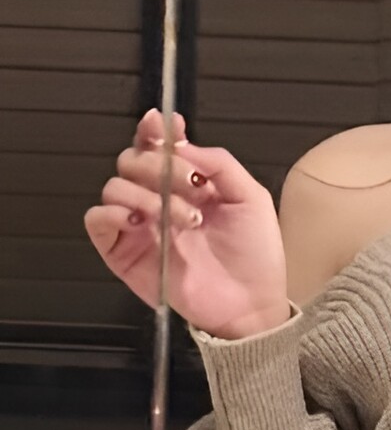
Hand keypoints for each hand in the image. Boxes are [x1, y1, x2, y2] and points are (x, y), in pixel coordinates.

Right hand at [83, 108, 290, 338]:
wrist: (250, 303)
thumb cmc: (254, 256)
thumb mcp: (250, 197)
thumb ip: (218, 163)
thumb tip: (181, 142)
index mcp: (185, 183)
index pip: (155, 146)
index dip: (154, 130)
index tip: (165, 126)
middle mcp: (157, 199)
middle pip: (130, 160)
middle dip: (157, 165)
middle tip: (188, 185)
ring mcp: (139, 226)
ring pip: (114, 186)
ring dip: (146, 193)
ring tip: (183, 219)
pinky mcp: (123, 253)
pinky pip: (96, 220)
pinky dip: (112, 212)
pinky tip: (140, 220)